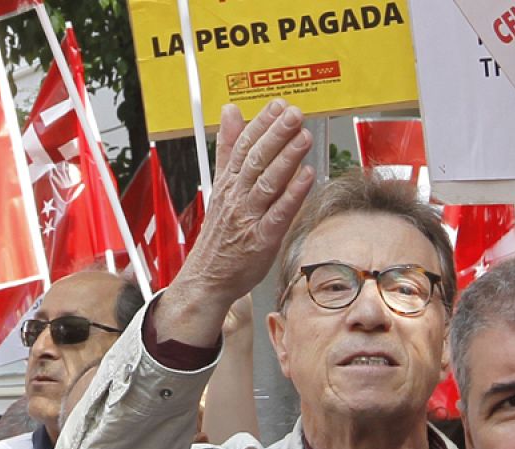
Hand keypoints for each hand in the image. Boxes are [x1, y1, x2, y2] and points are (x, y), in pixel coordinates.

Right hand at [162, 101, 314, 345]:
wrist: (207, 277)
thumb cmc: (220, 234)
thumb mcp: (221, 186)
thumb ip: (228, 149)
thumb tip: (231, 111)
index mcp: (228, 182)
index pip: (243, 146)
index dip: (262, 124)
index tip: (278, 105)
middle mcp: (236, 196)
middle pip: (255, 160)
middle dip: (276, 134)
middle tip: (294, 113)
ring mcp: (248, 217)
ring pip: (266, 182)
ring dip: (286, 158)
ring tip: (303, 136)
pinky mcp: (261, 239)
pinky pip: (278, 213)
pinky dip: (292, 193)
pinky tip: (307, 176)